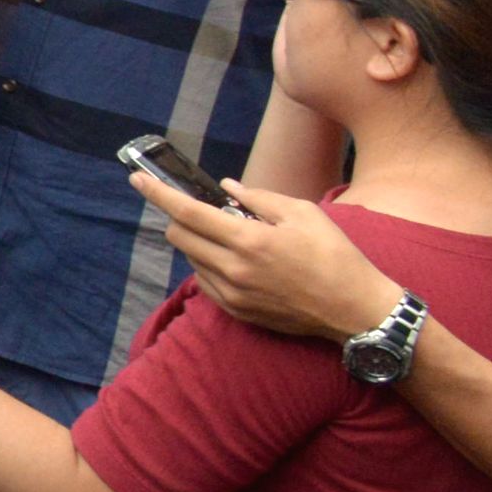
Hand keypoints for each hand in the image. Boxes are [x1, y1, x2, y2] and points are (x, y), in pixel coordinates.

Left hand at [142, 173, 409, 344]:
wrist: (356, 309)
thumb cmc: (335, 255)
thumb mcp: (303, 213)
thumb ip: (259, 198)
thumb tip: (226, 187)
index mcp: (248, 241)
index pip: (187, 212)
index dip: (157, 193)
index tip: (135, 178)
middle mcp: (233, 270)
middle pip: (180, 236)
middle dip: (182, 218)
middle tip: (206, 211)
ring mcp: (234, 295)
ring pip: (192, 259)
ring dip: (199, 243)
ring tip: (234, 238)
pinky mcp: (239, 312)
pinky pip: (207, 282)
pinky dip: (211, 266)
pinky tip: (238, 261)